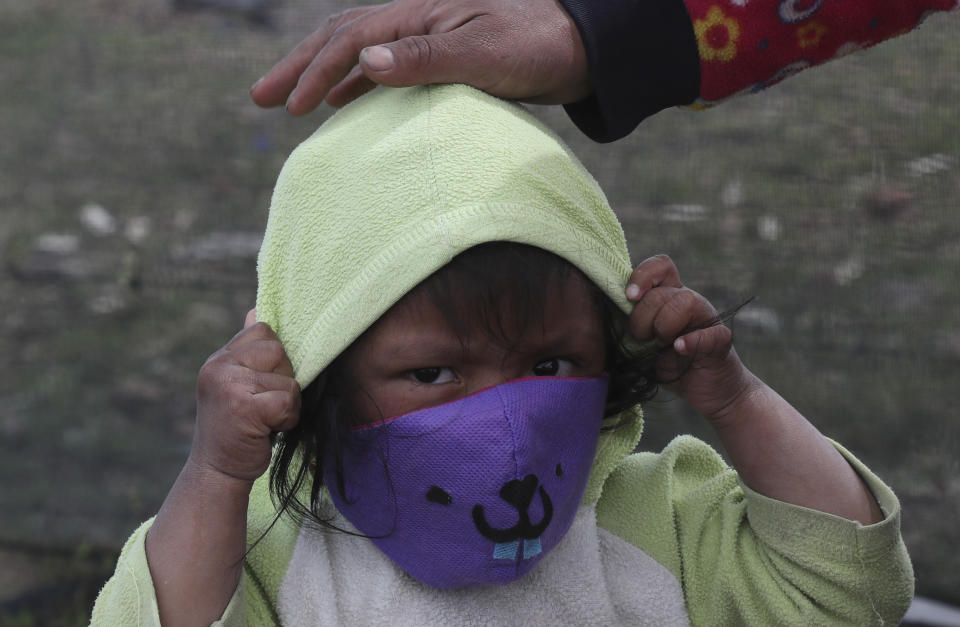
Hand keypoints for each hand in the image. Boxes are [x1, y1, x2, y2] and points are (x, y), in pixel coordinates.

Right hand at [190, 309, 300, 482]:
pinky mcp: (245, 406)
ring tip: (265, 419)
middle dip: (282, 379)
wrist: (216, 472)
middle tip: (263, 405)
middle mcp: (219, 367)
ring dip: (287, 402)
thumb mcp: (237, 384)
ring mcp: (230, 385)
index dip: (274, 357)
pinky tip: (269, 430)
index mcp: (219, 359)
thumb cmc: (235, 429)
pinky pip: (288, 399)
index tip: (262, 384)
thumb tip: (257, 310)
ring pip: (288, 377)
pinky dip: (288, 418)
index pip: (263, 330)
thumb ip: (248, 352)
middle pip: (279, 350)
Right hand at [249, 0, 589, 114]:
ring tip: (290, 102)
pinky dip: (354, 84)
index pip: (350, 40)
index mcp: (417, 11)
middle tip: (260, 97)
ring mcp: (424, 36)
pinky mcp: (438, 54)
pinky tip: (343, 103)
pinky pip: (382, 66)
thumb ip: (426, 57)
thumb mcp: (482, 52)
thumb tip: (365, 62)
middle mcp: (413, 18)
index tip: (291, 106)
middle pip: (340, 37)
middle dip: (298, 67)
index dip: (316, 71)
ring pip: (356, 51)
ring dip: (321, 76)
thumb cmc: (535, 47)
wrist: (577, 46)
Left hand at [626, 255, 756, 421]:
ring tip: (661, 345)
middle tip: (641, 339)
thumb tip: (607, 312)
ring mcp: (707, 319)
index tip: (629, 297)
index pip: (661, 266)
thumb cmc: (669, 363)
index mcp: (670, 296)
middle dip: (642, 317)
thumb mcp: (643, 342)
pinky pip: (709, 332)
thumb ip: (631, 323)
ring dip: (664, 325)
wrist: (706, 389)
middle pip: (662, 291)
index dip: (643, 275)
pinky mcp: (721, 341)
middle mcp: (690, 302)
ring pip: (686, 301)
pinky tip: (678, 349)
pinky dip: (691, 340)